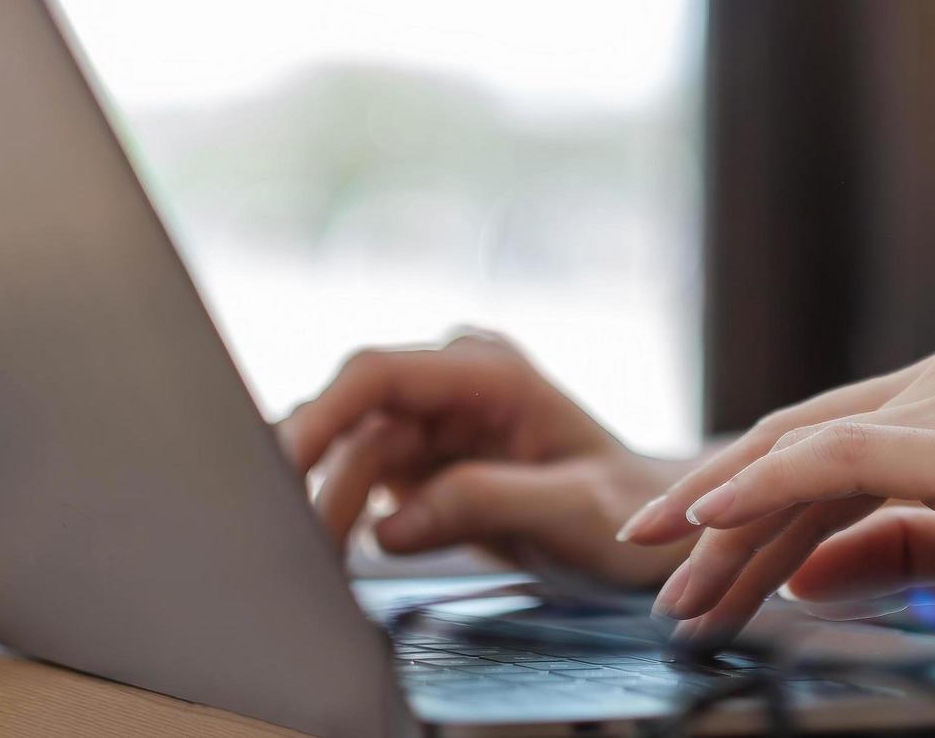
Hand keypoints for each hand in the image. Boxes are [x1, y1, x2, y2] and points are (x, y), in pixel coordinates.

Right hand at [278, 329, 690, 587]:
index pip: (381, 374)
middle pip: (355, 418)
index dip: (322, 414)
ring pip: (351, 453)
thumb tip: (394, 524)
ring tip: (322, 562)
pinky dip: (345, 514)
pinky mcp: (423, 459)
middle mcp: (454, 383)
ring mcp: (435, 419)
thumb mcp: (575, 509)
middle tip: (303, 544)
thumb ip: (488, 502)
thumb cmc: (630, 510)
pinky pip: (364, 479)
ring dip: (330, 504)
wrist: (651, 528)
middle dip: (321, 477)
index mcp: (493, 372)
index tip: (283, 463)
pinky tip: (335, 551)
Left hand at [620, 339, 934, 665]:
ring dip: (726, 523)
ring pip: (807, 455)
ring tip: (674, 588)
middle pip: (800, 449)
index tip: (681, 561)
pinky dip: (766, 487)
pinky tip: (708, 520)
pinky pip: (840, 459)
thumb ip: (890, 558)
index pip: (823, 453)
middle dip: (714, 520)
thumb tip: (797, 574)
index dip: (743, 506)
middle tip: (656, 584)